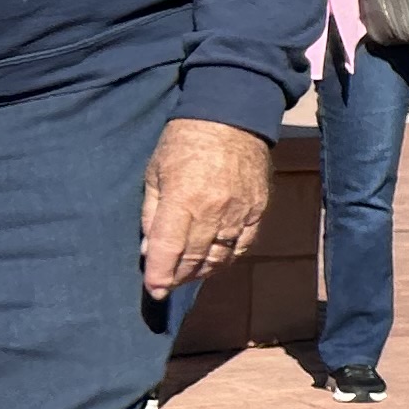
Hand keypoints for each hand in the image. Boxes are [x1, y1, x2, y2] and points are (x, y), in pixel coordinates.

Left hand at [142, 121, 272, 299]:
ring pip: (220, 256)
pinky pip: (243, 245)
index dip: (160, 274)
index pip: (169, 248)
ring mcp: (240, 212)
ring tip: (187, 275)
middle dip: (177, 276)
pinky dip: (227, 258)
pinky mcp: (258, 210)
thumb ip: (151, 213)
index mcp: (184, 199)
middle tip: (166, 283)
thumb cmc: (184, 142)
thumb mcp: (155, 173)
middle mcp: (214, 211)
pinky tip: (214, 261)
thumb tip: (149, 249)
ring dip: (201, 271)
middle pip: (194, 258)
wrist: (232, 118)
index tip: (153, 290)